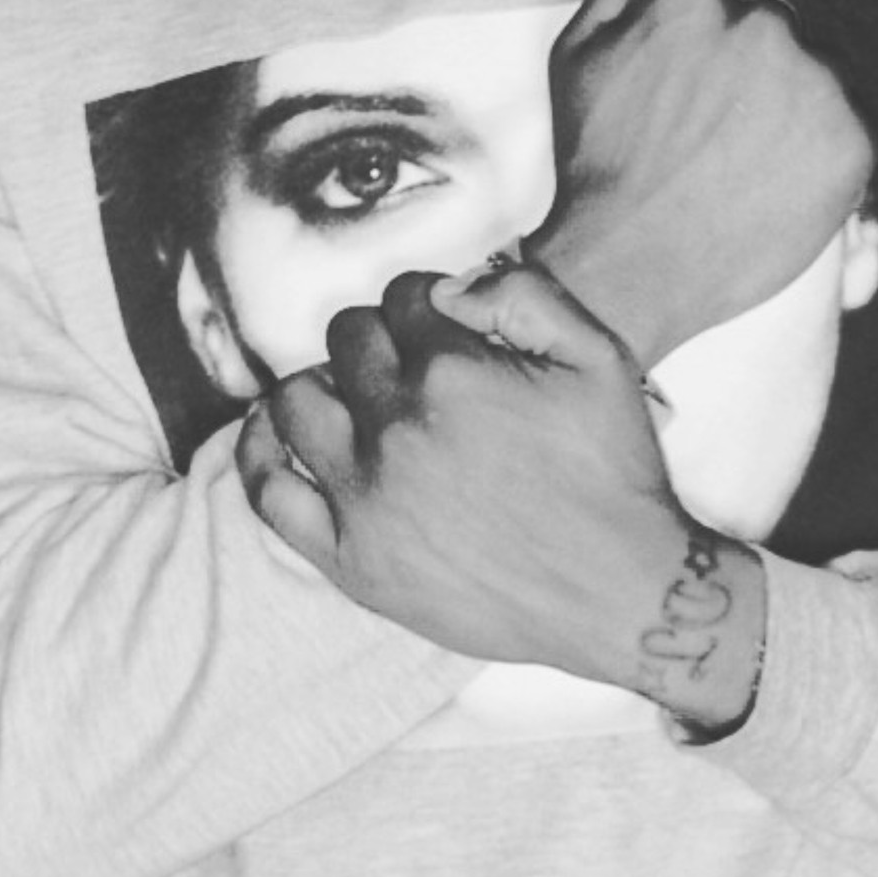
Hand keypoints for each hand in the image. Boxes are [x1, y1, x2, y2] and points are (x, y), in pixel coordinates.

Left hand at [237, 263, 766, 726]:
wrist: (621, 593)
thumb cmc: (614, 477)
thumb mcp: (601, 359)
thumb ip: (528, 294)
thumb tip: (453, 283)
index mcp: (454, 373)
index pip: (402, 298)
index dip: (427, 307)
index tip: (447, 332)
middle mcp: (398, 430)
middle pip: (347, 341)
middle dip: (380, 340)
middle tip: (414, 370)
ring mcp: (365, 498)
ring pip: (295, 400)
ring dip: (321, 383)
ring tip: (354, 399)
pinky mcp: (350, 558)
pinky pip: (268, 491)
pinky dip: (257, 449)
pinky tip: (273, 430)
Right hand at [522, 0, 875, 369]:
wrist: (626, 268)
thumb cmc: (596, 161)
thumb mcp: (579, 47)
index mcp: (698, 0)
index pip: (729, 11)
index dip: (706, 64)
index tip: (684, 109)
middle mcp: (765, 30)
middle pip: (777, 41)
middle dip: (752, 84)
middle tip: (710, 146)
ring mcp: (814, 86)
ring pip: (815, 84)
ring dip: (789, 118)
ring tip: (739, 173)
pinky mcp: (852, 144)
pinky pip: (846, 135)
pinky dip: (818, 161)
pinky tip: (770, 192)